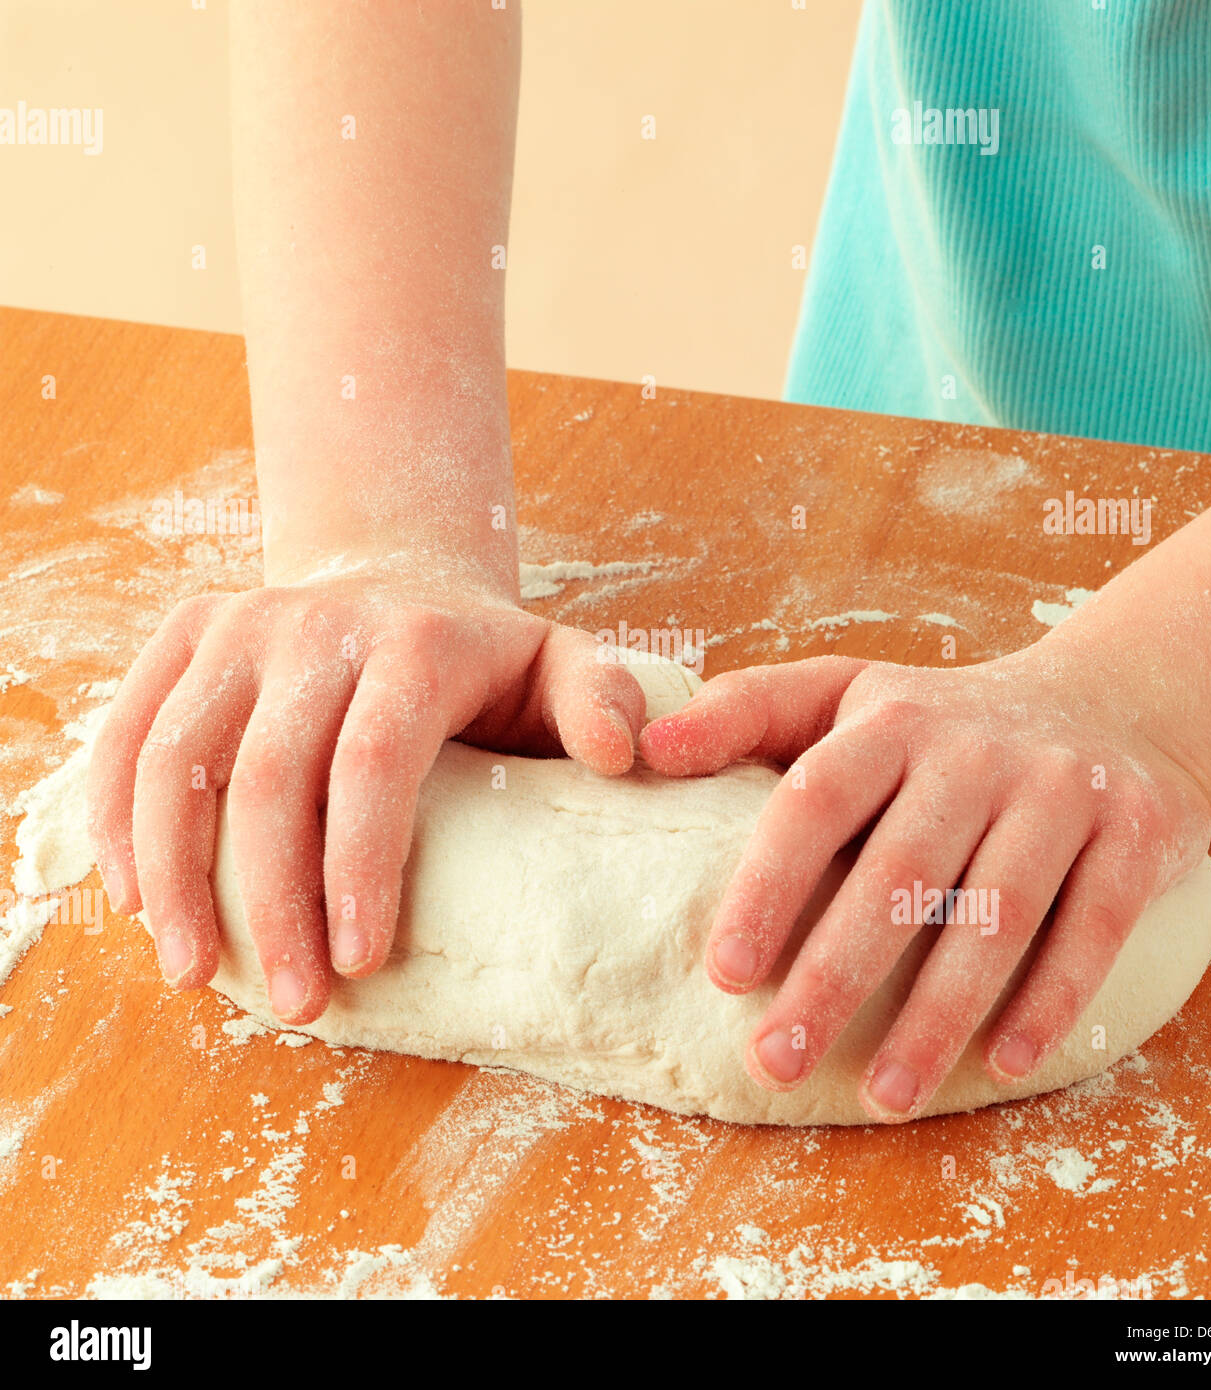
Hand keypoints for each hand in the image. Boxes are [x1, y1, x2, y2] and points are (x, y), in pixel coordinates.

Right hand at [87, 564, 646, 1023]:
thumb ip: (602, 698)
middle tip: (298, 1005)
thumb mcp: (561, 664)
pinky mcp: (185, 634)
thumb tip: (624, 757)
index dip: (359, 867)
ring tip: (195, 974)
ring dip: (176, 875)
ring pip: (179, 758)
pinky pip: (128, 731)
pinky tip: (135, 898)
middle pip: (270, 776)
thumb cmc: (483, 657)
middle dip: (273, 903)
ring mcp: (241, 625)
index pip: (375, 762)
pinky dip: (117, 818)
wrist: (394, 581)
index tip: (359, 965)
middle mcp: (317, 623)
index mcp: (417, 641)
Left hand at [638, 652, 1210, 1119]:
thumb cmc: (942, 722)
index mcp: (891, 720)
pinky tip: (1001, 1065)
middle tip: (776, 1063)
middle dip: (833, 978)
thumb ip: (747, 715)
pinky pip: (1091, 928)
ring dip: (937, 1015)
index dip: (768, 887)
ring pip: (993, 915)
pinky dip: (1049, 1000)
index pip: (816, 800)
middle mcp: (975, 752)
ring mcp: (1060, 791)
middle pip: (897, 875)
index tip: (724, 973)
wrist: (1109, 700)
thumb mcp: (845, 693)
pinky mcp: (1136, 834)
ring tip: (882, 1095)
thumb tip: (644, 752)